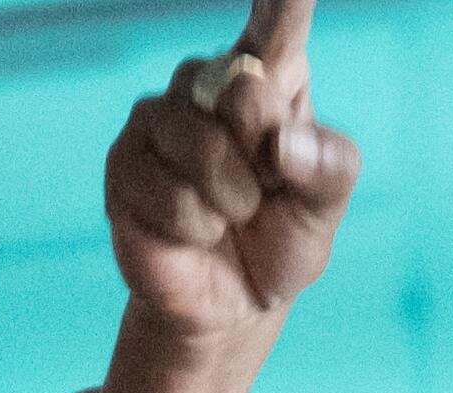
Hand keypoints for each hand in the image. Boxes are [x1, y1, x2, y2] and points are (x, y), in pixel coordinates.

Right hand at [78, 0, 357, 392]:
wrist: (231, 303)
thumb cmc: (281, 238)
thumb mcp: (325, 207)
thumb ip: (329, 167)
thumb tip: (280, 143)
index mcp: (268, 74)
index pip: (276, 23)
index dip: (282, 2)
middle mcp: (208, 81)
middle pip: (245, 93)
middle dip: (263, 160)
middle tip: (260, 191)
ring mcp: (159, 118)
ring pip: (203, 148)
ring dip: (228, 203)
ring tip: (226, 216)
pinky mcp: (123, 162)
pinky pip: (168, 194)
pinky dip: (193, 228)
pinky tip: (192, 232)